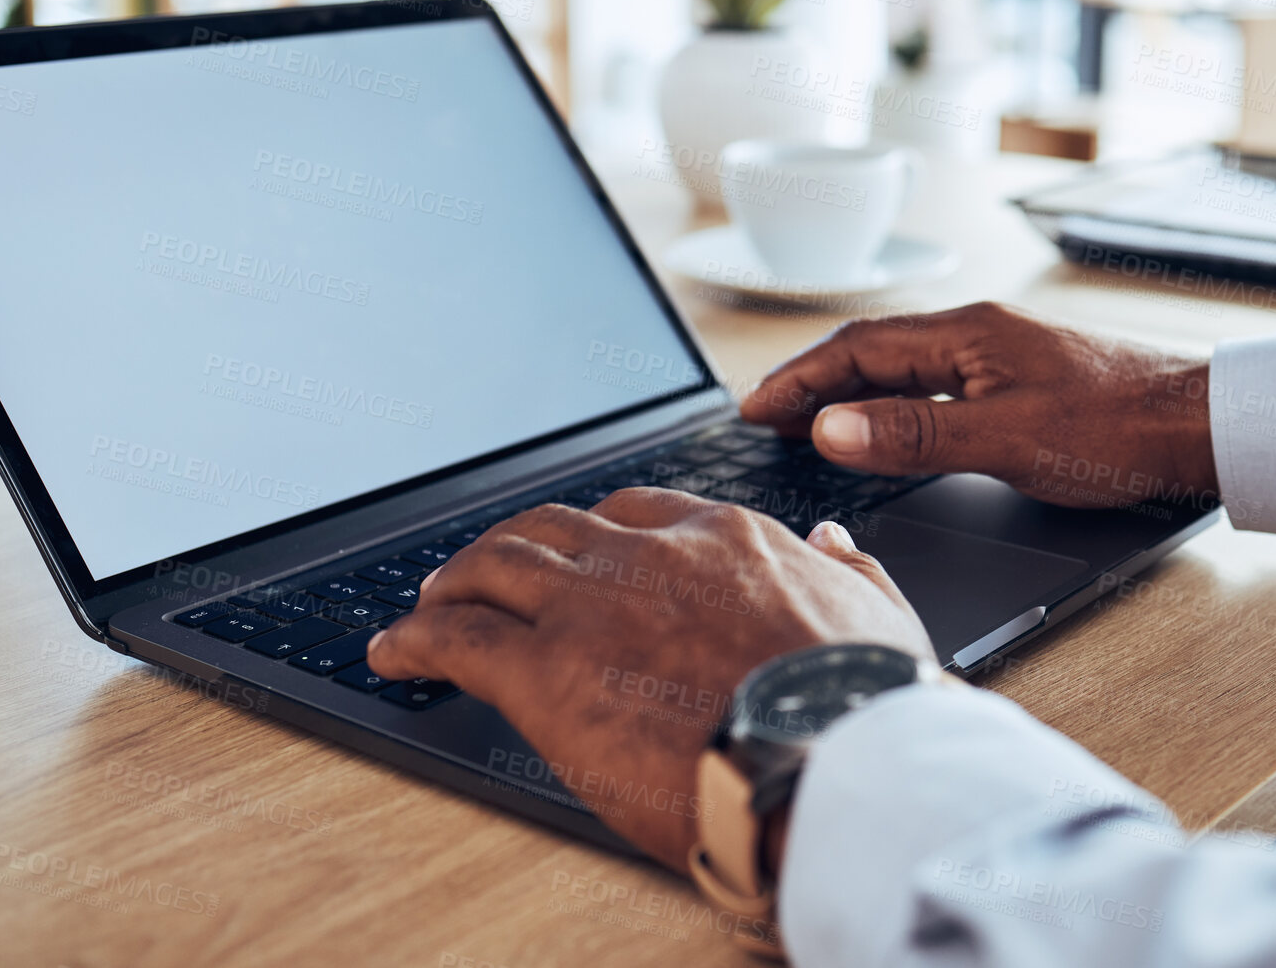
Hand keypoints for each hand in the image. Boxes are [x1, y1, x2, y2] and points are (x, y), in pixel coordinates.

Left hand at [365, 489, 933, 872]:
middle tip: (488, 574)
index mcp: (728, 541)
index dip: (601, 535)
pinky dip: (417, 638)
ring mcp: (592, 605)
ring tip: (433, 604)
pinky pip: (457, 638)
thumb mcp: (879, 616)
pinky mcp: (546, 671)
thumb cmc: (865, 708)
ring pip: (496, 564)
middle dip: (515, 546)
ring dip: (457, 580)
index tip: (586, 556)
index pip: (640, 512)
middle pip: (556, 527)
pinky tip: (396, 651)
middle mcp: (651, 555)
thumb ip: (847, 571)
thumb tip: (831, 541)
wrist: (836, 762)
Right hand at [741, 301, 1217, 510]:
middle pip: (871, 351)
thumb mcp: (1004, 440)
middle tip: (764, 415)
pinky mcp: (1020, 381)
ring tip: (806, 420)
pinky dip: (889, 402)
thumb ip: (912, 434)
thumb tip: (830, 427)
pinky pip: (931, 383)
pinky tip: (886, 424)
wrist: (1201, 428)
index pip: (856, 349)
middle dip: (812, 380)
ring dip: (847, 391)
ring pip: (901, 367)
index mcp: (967, 335)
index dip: (799, 380)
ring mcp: (1000, 356)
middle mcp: (978, 335)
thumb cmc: (1117, 429)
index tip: (754, 408)